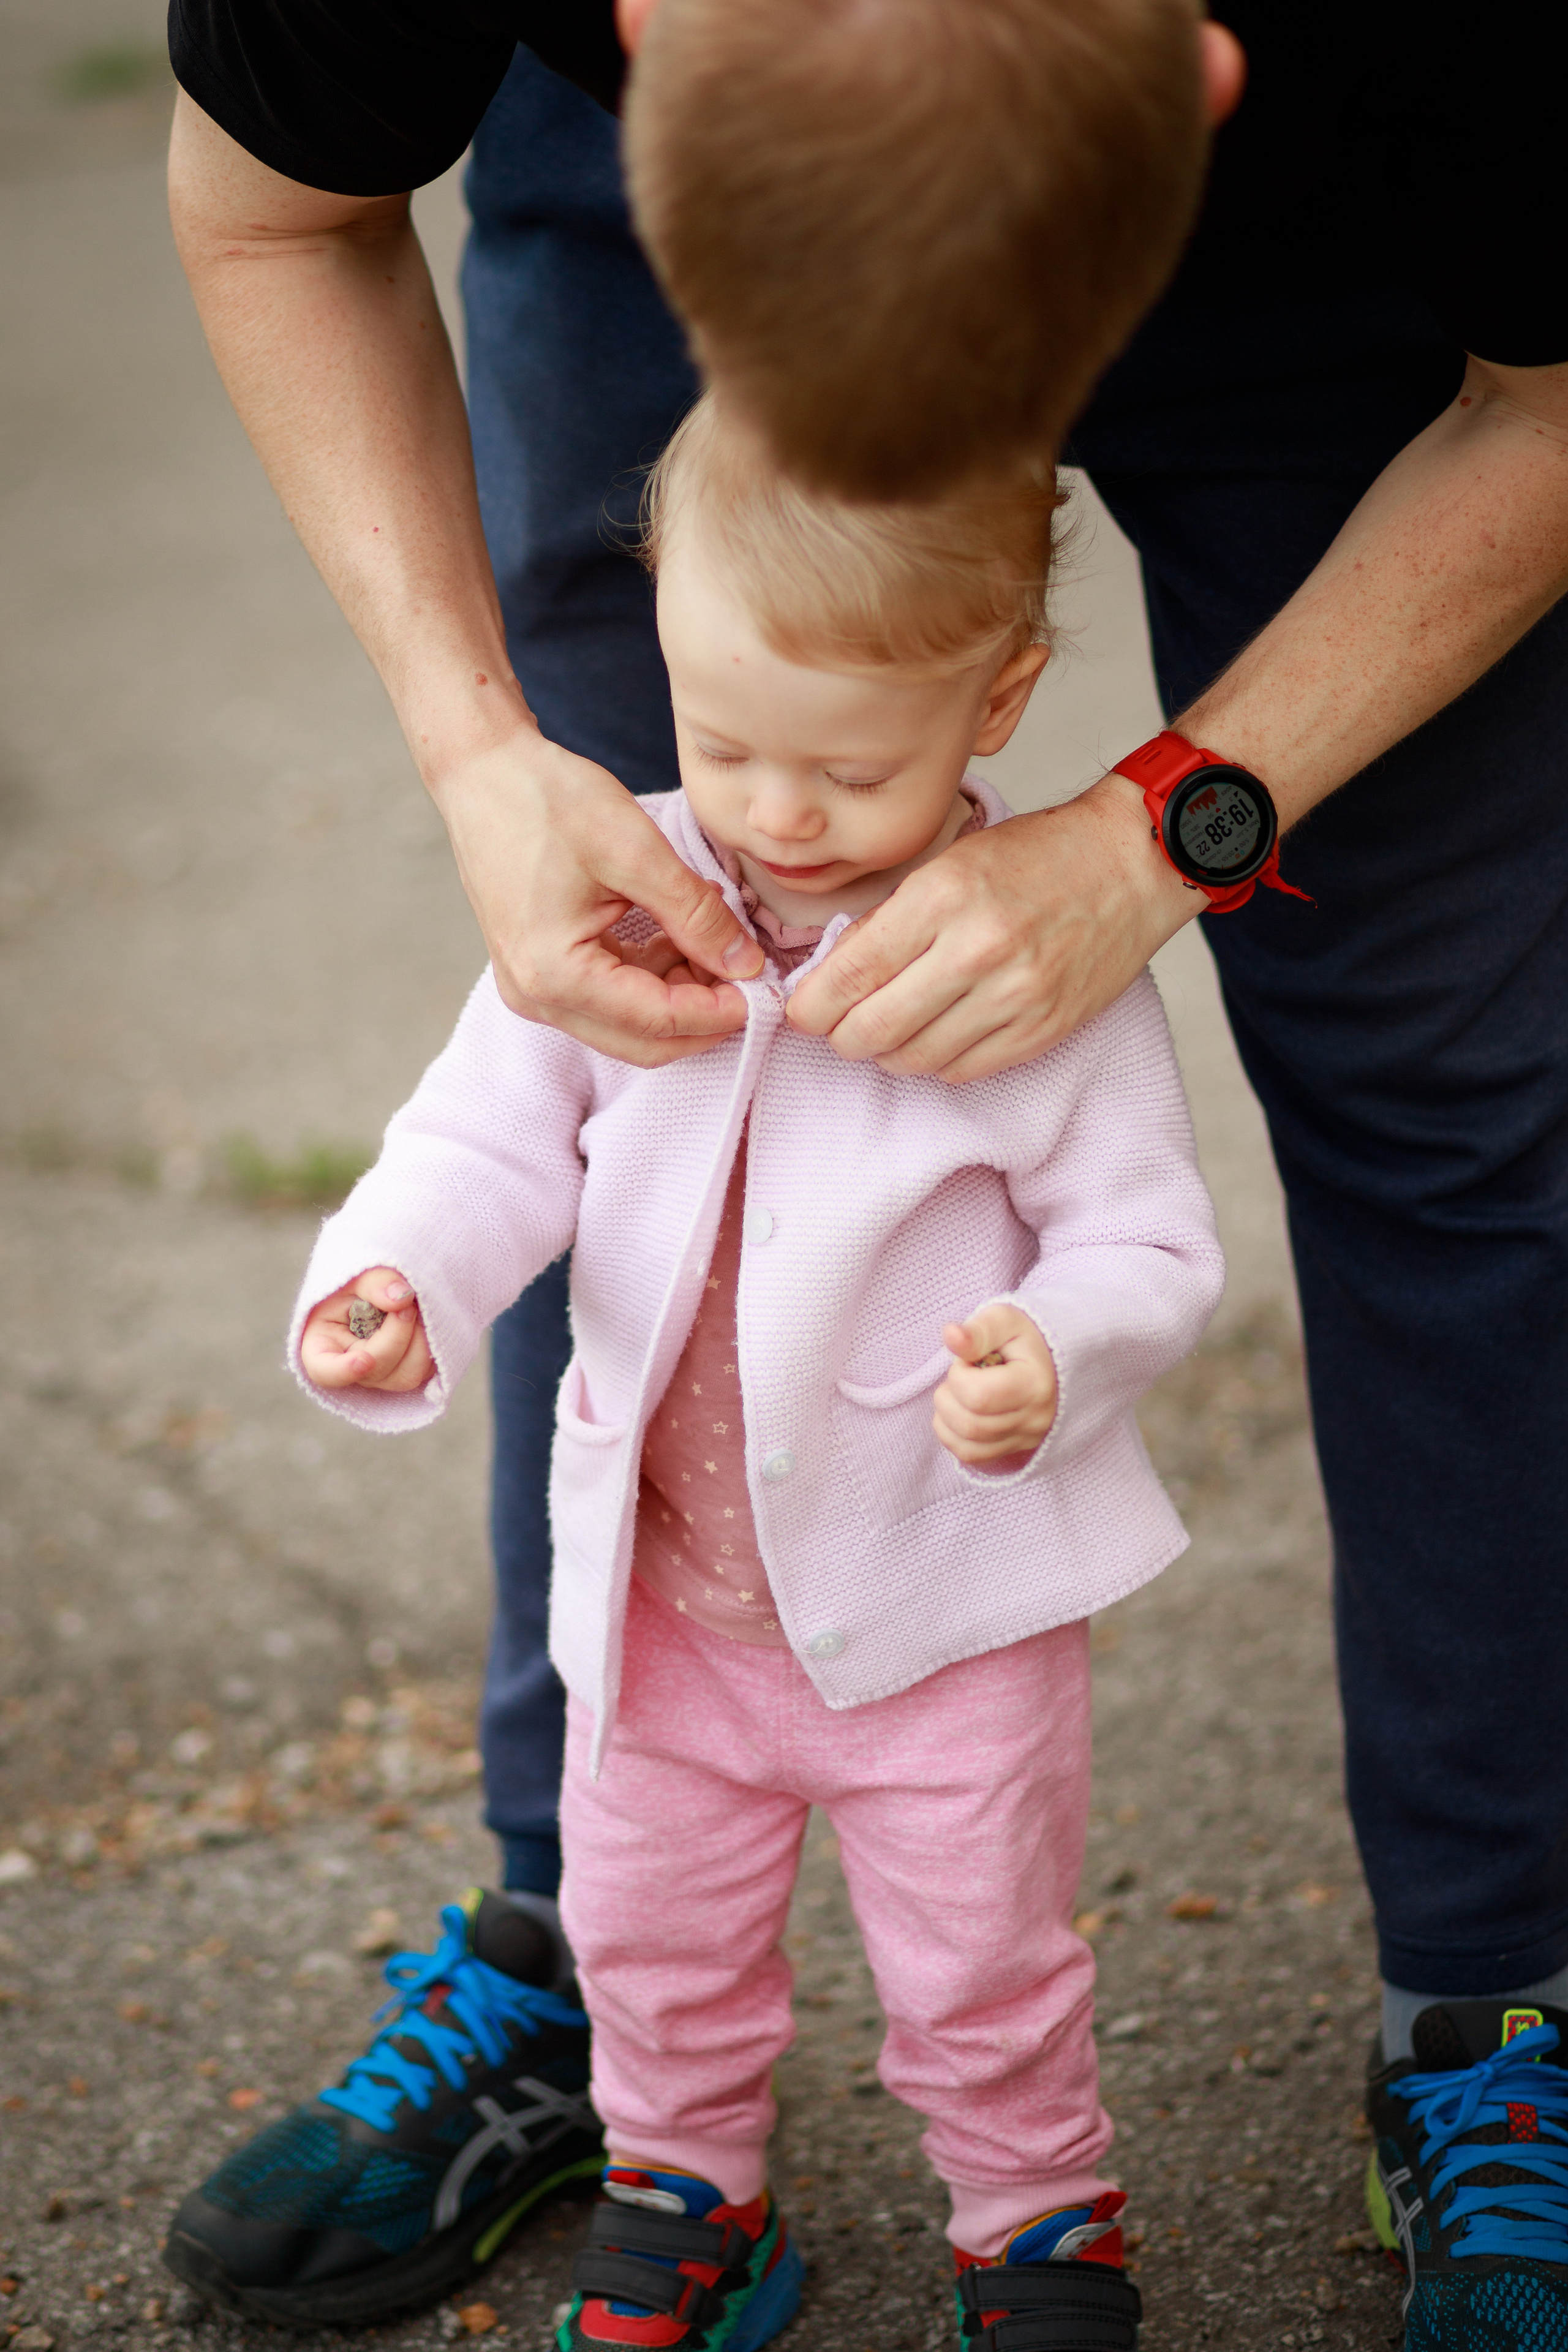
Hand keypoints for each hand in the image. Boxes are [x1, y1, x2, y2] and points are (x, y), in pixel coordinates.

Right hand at [301, 1267, 434, 1392]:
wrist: (380, 1286)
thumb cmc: (357, 1283)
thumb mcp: (356, 1275)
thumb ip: (375, 1283)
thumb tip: (402, 1298)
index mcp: (322, 1346)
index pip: (324, 1371)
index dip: (343, 1371)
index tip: (364, 1359)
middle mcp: (351, 1369)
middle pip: (376, 1370)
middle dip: (397, 1333)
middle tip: (407, 1301)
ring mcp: (380, 1375)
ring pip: (406, 1376)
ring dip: (420, 1341)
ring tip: (417, 1308)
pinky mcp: (406, 1372)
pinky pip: (427, 1371)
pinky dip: (433, 1346)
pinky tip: (427, 1321)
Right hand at [436, 725, 764, 1064]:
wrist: (483, 771)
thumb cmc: (546, 799)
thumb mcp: (635, 850)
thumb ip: (695, 915)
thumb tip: (747, 966)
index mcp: (554, 973)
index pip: (658, 1021)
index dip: (720, 1011)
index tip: (767, 988)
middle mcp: (536, 996)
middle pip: (643, 1042)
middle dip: (703, 1016)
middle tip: (752, 977)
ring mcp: (533, 988)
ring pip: (629, 1025)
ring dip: (681, 995)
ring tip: (719, 940)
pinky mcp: (539, 971)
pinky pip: (609, 997)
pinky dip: (652, 976)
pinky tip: (681, 935)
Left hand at [787, 774, 1196, 1081]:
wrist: (1132, 864)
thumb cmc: (1039, 857)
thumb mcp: (950, 862)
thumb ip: (891, 920)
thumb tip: (832, 975)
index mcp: (944, 897)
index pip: (850, 975)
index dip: (811, 1005)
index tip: (802, 1009)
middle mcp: (978, 951)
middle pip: (871, 1029)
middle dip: (841, 1036)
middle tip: (837, 1025)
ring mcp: (1015, 996)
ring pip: (913, 1060)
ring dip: (887, 1052)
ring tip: (889, 1028)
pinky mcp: (1043, 1029)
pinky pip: (963, 1070)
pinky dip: (936, 1061)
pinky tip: (936, 1034)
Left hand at [934, 1303, 1058, 1464]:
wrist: (1051, 1358)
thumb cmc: (1024, 1337)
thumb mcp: (1005, 1321)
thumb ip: (979, 1330)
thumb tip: (950, 1336)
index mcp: (1036, 1385)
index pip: (979, 1396)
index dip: (959, 1375)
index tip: (969, 1359)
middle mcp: (1035, 1419)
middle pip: (970, 1425)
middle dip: (949, 1396)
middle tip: (963, 1374)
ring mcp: (1026, 1439)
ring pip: (966, 1446)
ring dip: (946, 1416)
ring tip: (960, 1391)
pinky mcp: (1015, 1448)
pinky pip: (971, 1456)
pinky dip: (952, 1435)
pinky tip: (958, 1411)